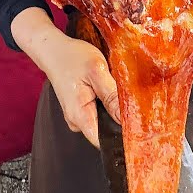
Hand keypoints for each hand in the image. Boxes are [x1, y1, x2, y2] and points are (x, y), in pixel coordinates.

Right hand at [13, 8, 119, 147]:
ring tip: (119, 93)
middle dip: (121, 121)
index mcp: (80, 116)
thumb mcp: (97, 71)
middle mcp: (77, 122)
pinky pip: (99, 114)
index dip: (122, 137)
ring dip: (114, 111)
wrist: (54, 50)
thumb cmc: (72, 58)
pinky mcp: (80, 111)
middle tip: (133, 103)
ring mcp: (78, 117)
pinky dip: (107, 105)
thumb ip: (112, 95)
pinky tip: (110, 92)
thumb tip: (127, 118)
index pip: (104, 141)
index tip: (139, 127)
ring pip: (104, 122)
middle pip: (106, 132)